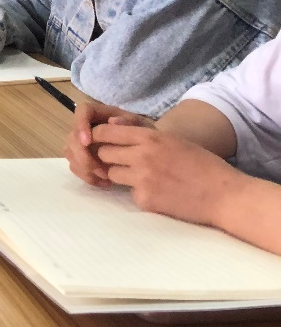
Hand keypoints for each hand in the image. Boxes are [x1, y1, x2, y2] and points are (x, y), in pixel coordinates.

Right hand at [65, 102, 154, 187]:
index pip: (83, 110)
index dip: (80, 124)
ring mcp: (84, 143)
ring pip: (70, 153)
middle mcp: (88, 127)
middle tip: (100, 169)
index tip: (87, 142)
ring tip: (106, 178)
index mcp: (102, 114)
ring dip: (84, 168)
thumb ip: (130, 122)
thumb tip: (112, 121)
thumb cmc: (148, 137)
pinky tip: (105, 183)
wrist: (152, 154)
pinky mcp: (84, 159)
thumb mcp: (144, 127)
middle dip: (83, 155)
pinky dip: (88, 177)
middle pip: (72, 136)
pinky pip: (76, 167)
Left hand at [93, 121, 246, 226]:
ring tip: (144, 178)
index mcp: (150, 137)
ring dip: (121, 176)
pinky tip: (160, 194)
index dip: (99, 138)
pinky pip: (130, 194)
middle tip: (123, 163)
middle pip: (103, 153)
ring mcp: (142, 179)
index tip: (102, 143)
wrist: (225, 196)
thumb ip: (142, 135)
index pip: (104, 133)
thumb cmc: (202, 164)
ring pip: (112, 174)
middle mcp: (141, 155)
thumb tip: (110, 127)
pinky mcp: (145, 200)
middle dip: (109, 158)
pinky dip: (140, 194)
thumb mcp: (173, 140)